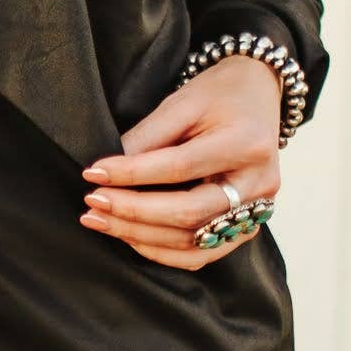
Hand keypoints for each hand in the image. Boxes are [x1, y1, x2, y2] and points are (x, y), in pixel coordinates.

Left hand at [79, 57, 284, 270]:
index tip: (94, 174)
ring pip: (192, 241)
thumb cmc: (218, 96)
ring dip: (140, 237)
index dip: (132, 174)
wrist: (257, 96)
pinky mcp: (248, 227)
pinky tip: (131, 238)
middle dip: (132, 213)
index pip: (179, 167)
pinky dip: (163, 252)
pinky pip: (202, 255)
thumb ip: (146, 139)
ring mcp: (258, 210)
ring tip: (102, 221)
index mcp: (246, 144)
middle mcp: (258, 183)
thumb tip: (105, 174)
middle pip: (188, 212)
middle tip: (92, 204)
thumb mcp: (181, 103)